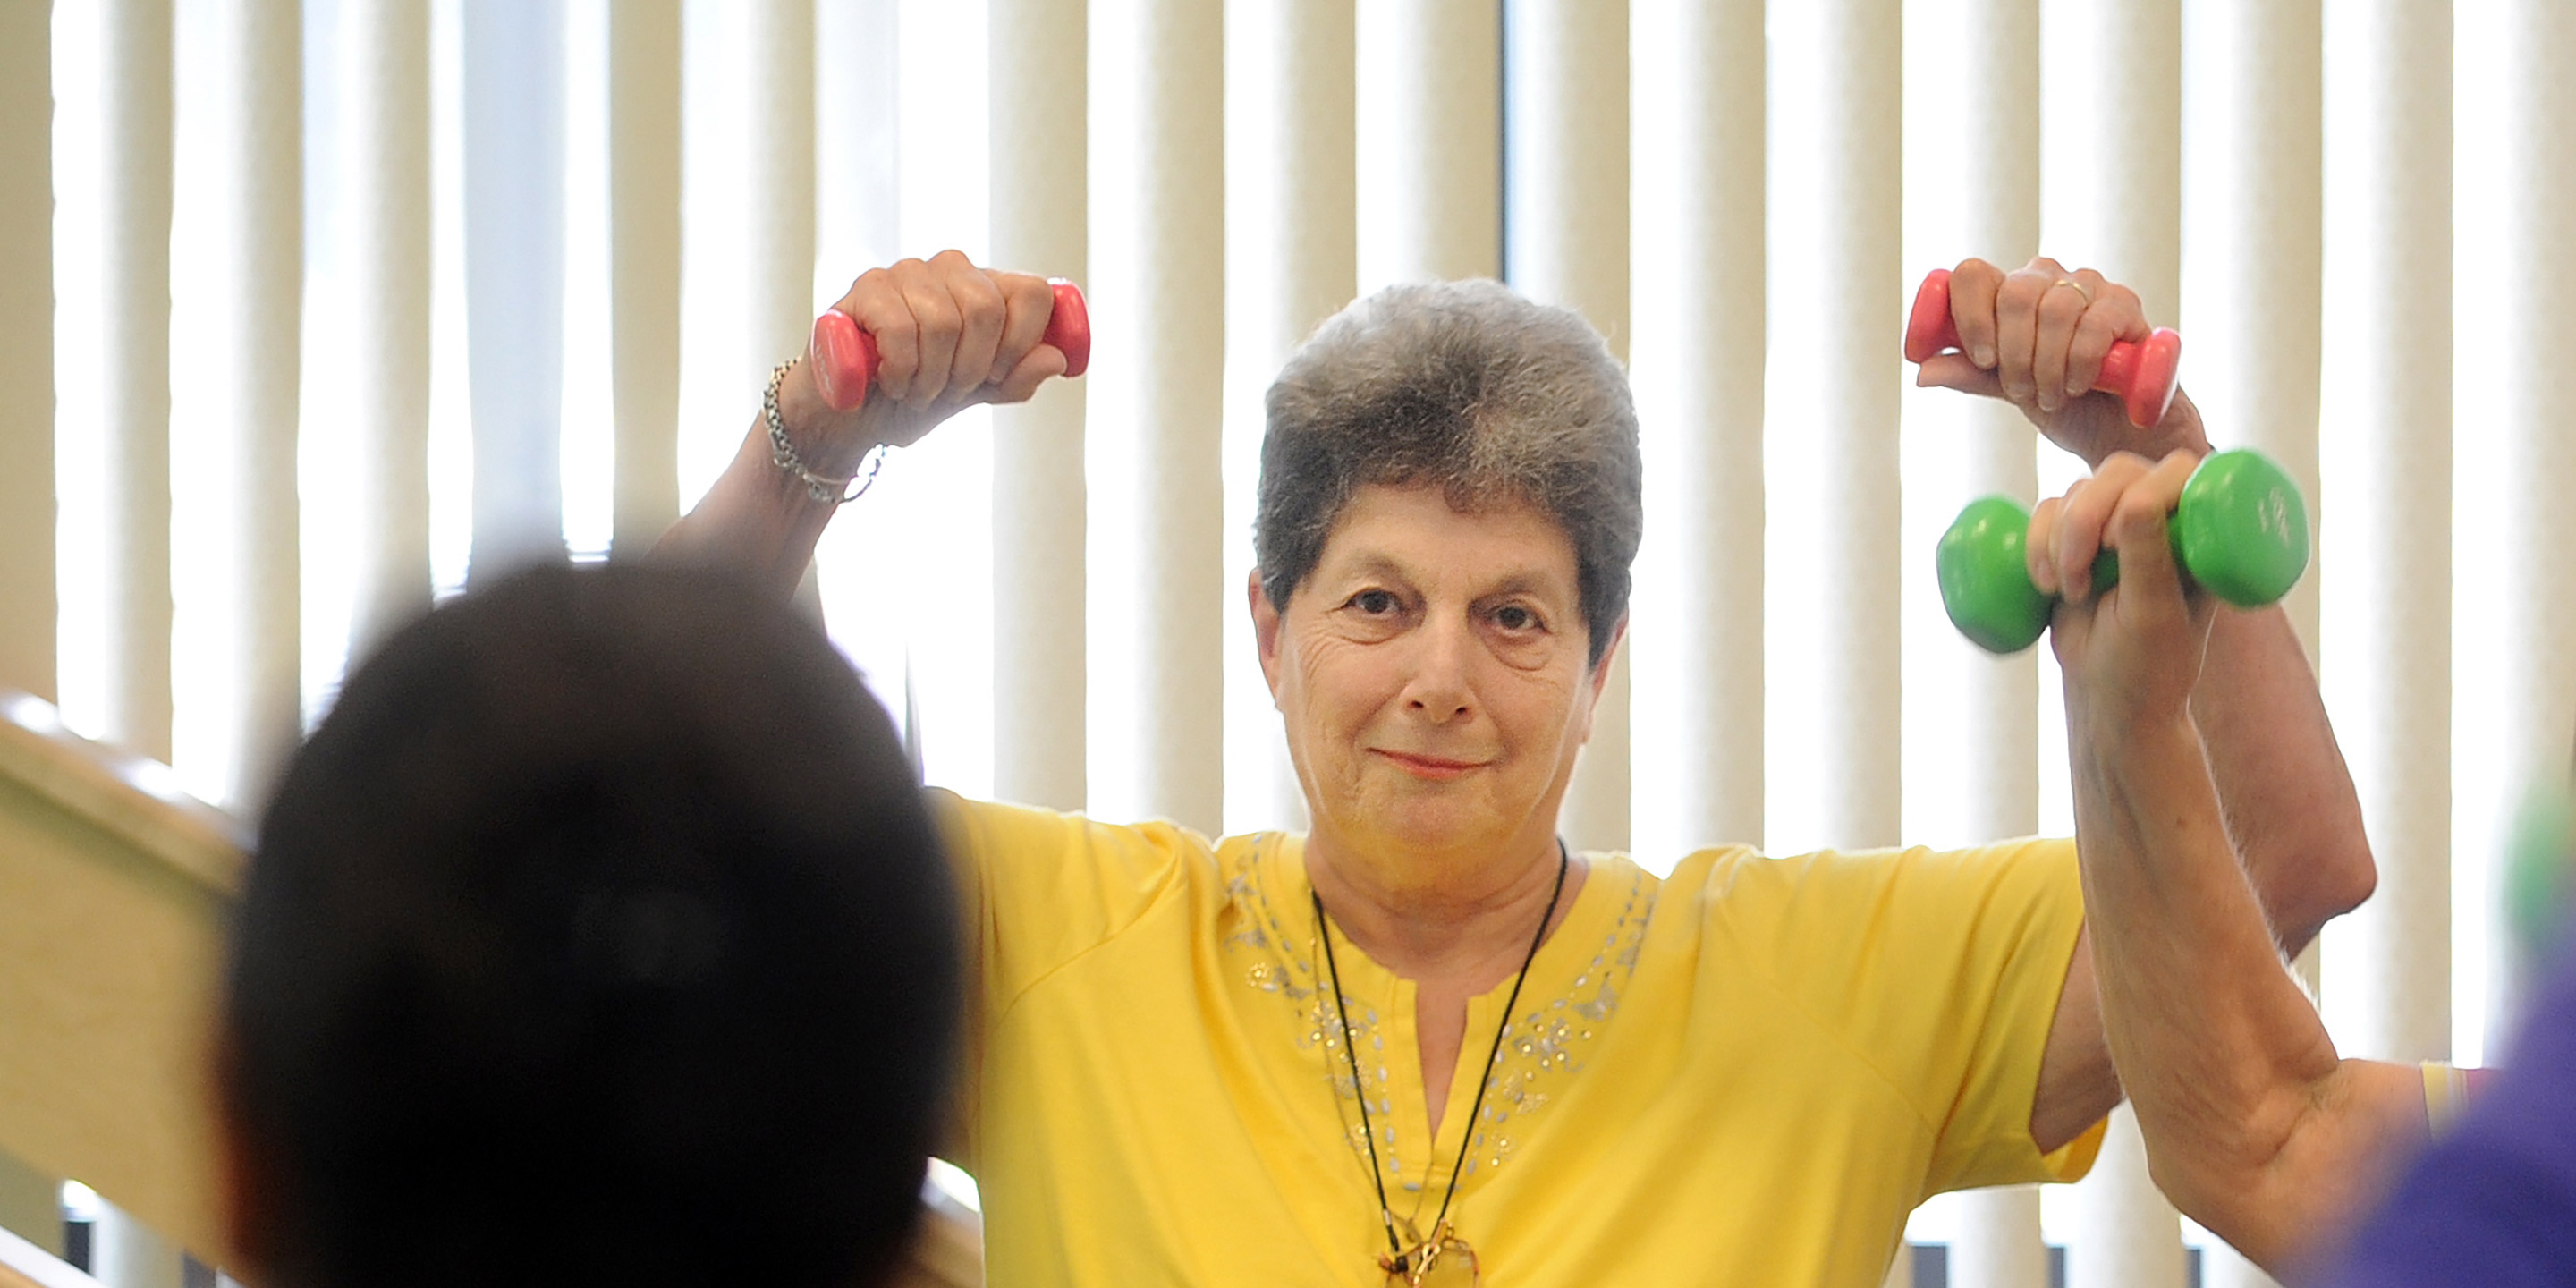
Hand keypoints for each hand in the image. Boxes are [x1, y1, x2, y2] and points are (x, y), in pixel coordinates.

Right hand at [774, 250, 1070, 475]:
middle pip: (987, 308)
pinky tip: (887, 380)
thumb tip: (1056, 360)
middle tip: (947, 390)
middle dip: (971, 368)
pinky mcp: (862, 289)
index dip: (1024, 341)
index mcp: (986, 288)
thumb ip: (1015, 379)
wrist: (848, 421)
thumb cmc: (914, 399)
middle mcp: (948, 269)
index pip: (1033, 291)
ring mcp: (904, 274)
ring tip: (913, 390)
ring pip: (943, 321)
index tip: (997, 376)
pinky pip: (899, 327)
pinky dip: (900, 370)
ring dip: (932, 377)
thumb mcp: (975, 396)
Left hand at [1916, 256, 2208, 468]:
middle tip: (2021, 390)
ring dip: (2047, 364)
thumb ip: (1971, 375)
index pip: (1973, 274)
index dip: (1967, 315)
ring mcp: (2090, 286)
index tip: (1980, 359)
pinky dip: (2079, 363)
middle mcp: (2047, 279)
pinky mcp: (2127, 305)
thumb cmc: (2063, 403)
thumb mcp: (2009, 391)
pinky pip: (2095, 325)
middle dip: (2013, 352)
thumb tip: (1921, 372)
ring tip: (2051, 396)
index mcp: (2009, 293)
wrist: (2119, 430)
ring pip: (2055, 309)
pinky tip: (2079, 386)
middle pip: (2014, 292)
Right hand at [2034, 449, 2214, 730]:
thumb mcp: (2153, 615)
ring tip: (2068, 592)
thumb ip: (2148, 557)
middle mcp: (2161, 519)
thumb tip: (2137, 501)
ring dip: (2059, 538)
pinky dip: (2035, 541)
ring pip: (2077, 490)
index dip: (2140, 491)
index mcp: (2199, 530)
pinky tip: (2044, 583)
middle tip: (2080, 574)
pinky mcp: (2075, 540)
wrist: (2110, 699)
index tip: (2115, 543)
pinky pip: (2045, 512)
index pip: (2176, 472)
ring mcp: (2115, 526)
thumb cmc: (2148, 665)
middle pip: (2118, 472)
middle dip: (2085, 517)